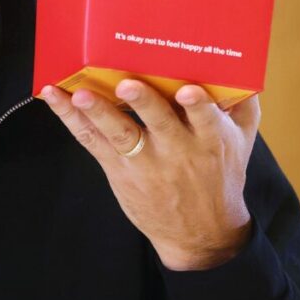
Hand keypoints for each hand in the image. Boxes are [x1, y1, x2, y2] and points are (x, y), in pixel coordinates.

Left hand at [41, 80, 259, 270]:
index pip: (206, 119)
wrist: (201, 233)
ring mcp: (145, 161)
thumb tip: (243, 65)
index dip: (198, 106)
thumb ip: (242, 105)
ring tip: (81, 94)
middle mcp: (178, 150)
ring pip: (120, 134)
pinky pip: (92, 141)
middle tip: (128, 84)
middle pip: (160, 123)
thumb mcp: (242, 143)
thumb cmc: (220, 177)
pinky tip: (55, 96)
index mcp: (212, 139)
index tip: (188, 91)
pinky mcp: (118, 169)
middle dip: (144, 103)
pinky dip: (71, 119)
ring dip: (99, 111)